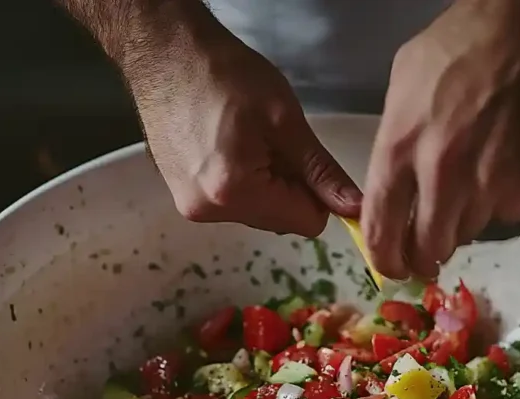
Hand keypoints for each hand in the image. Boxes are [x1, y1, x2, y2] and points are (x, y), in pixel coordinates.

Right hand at [122, 14, 360, 236]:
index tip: (312, 163)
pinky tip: (228, 145)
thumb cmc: (223, 74)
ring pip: (256, 211)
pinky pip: (230, 202)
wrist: (165, 54)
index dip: (320, 194)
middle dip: (288, 187)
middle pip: (279, 220)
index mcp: (236, 192)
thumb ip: (321, 170)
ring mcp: (191, 206)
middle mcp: (208, 210)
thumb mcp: (285, 120)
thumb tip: (354, 206)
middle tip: (274, 141)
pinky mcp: (181, 196)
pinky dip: (240, 180)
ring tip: (246, 138)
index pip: (306, 222)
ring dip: (264, 183)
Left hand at [362, 0, 519, 278]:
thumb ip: (394, 137)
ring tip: (493, 166)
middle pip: (433, 246)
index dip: (385, 258)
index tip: (393, 268)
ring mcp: (500, 188)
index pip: (382, 228)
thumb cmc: (471, 40)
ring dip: (482, 212)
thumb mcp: (406, 77)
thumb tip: (393, 183)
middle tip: (440, 238)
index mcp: (404, 147)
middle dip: (433, 249)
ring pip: (482, 230)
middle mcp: (447, 178)